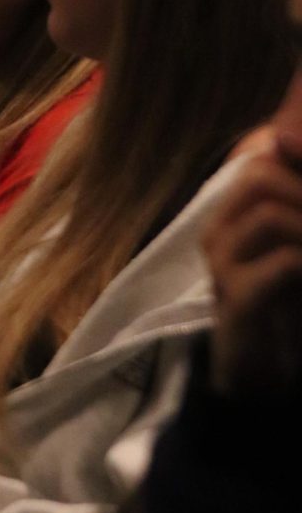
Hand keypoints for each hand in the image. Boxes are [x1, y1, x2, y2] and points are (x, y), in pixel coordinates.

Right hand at [205, 95, 301, 396]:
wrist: (268, 379)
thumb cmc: (289, 304)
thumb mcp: (296, 243)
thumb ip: (295, 198)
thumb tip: (279, 133)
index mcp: (233, 212)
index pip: (262, 159)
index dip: (298, 168)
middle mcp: (219, 232)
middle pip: (260, 176)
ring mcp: (221, 267)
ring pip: (270, 216)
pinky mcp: (235, 303)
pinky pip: (281, 264)